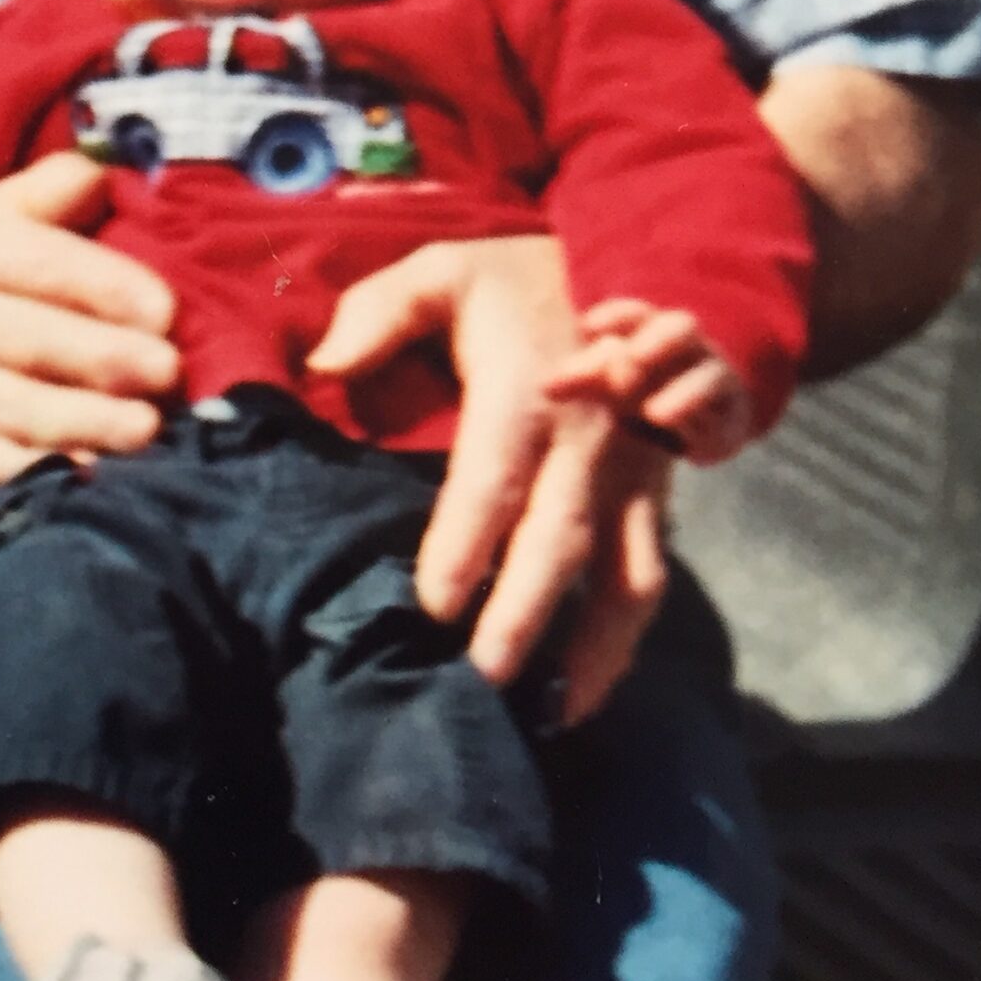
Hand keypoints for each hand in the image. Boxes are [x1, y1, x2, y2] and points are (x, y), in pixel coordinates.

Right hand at [0, 151, 180, 484]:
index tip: (166, 312)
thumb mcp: (10, 212)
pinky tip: (100, 475)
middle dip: (109, 358)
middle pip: (36, 341)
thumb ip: (61, 185)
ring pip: (23, 409)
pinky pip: (5, 466)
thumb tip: (111, 176)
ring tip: (149, 428)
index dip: (109, 288)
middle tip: (170, 372)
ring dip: (90, 422)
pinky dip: (53, 474)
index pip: (45, 266)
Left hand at [309, 236, 669, 720]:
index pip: (493, 479)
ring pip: (625, 576)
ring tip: (550, 715)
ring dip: (593, 650)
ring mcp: (631, 475)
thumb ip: (377, 314)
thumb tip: (326, 369)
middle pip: (558, 542)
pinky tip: (583, 688)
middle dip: (522, 617)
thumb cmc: (508, 283)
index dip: (465, 544)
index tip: (431, 606)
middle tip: (479, 685)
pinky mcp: (653, 496)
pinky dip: (623, 641)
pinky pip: (646, 575)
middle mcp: (590, 442)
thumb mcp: (438, 271)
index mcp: (528, 392)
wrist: (618, 265)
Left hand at [542, 298, 756, 465]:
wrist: (692, 417)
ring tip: (654, 413)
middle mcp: (688, 347)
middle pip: (679, 328)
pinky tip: (688, 445)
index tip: (588, 326)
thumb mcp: (606, 380)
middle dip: (657, 342)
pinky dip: (705, 427)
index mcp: (652, 328)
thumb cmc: (637, 387)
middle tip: (630, 362)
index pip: (635, 312)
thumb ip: (579, 379)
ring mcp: (715, 378)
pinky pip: (726, 418)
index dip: (615, 316)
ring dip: (683, 393)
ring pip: (709, 376)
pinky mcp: (733, 418)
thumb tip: (545, 387)